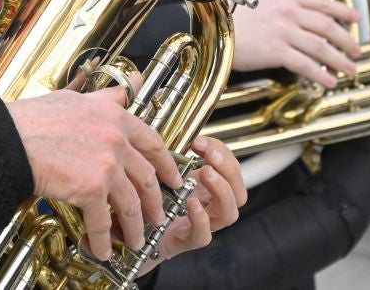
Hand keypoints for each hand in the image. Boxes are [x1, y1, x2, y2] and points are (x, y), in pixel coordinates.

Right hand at [6, 85, 182, 260]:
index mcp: (116, 116)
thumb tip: (136, 82)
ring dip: (135, 227)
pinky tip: (104, 249)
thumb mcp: (78, 98)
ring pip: (131, 203)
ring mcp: (107, 164)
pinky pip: (103, 221)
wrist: (12, 138)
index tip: (174, 178)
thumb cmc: (36, 119)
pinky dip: (103, 239)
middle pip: (146, 177)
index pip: (153, 142)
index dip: (167, 164)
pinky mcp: (92, 188)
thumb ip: (109, 96)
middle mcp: (117, 139)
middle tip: (159, 215)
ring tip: (136, 241)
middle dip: (156, 201)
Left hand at [142, 135, 245, 271]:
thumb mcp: (161, 171)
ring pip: (229, 213)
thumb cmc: (147, 198)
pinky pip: (203, 235)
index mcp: (206, 186)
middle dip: (228, 169)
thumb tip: (173, 127)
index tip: (200, 141)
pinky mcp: (184, 241)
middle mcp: (209, 205)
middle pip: (238, 191)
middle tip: (209, 156)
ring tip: (205, 173)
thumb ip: (170, 153)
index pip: (230, 169)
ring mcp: (200, 224)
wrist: (130, 232)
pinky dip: (201, 219)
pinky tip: (191, 203)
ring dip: (221, 190)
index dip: (222, 152)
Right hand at [231, 0, 360, 86]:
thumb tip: (302, 13)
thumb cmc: (232, 14)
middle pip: (328, 27)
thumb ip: (284, 4)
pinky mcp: (276, 51)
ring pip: (321, 47)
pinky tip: (329, 82)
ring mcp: (284, 31)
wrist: (213, 25)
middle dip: (346, 41)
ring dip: (339, 60)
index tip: (355, 19)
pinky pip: (306, 65)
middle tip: (355, 52)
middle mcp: (290, 11)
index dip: (343, 12)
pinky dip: (321, 74)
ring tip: (349, 70)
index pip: (324, 3)